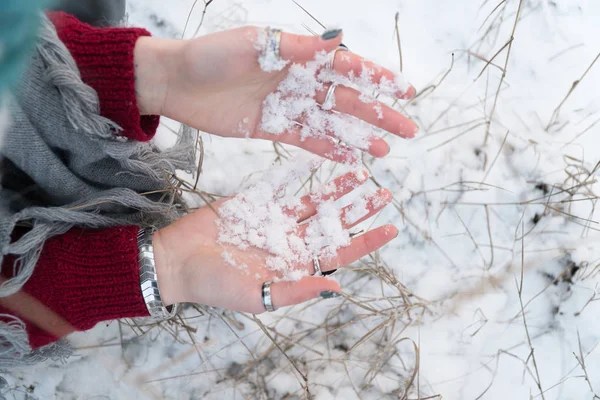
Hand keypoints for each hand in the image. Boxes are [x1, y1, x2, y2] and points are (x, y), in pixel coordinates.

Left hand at [134, 27, 417, 161]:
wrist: (177, 82)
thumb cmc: (211, 55)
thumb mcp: (254, 44)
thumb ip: (296, 47)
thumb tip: (339, 38)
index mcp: (297, 54)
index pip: (346, 67)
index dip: (377, 78)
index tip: (406, 90)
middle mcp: (297, 80)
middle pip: (346, 99)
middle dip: (377, 114)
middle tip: (407, 129)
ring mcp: (286, 105)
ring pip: (331, 122)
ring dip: (358, 136)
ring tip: (385, 150)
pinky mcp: (272, 127)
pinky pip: (307, 139)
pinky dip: (328, 148)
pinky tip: (350, 158)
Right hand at [151, 171, 396, 312]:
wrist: (178, 261)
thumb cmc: (215, 286)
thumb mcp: (258, 296)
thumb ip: (297, 290)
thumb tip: (337, 289)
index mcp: (294, 266)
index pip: (339, 253)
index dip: (366, 241)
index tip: (391, 227)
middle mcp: (289, 242)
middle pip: (333, 224)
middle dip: (359, 210)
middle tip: (385, 193)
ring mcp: (274, 221)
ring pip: (314, 202)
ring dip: (338, 189)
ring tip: (363, 173)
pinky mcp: (255, 203)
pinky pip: (284, 185)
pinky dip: (301, 174)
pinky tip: (320, 160)